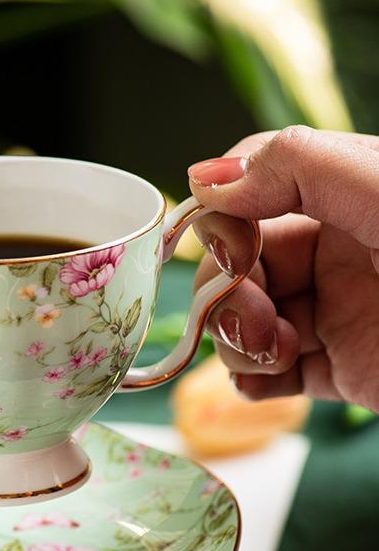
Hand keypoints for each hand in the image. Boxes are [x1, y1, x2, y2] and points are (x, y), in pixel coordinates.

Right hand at [189, 126, 378, 409]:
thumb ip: (299, 168)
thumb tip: (201, 180)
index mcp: (350, 196)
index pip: (252, 191)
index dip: (221, 221)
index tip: (229, 253)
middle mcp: (337, 250)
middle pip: (238, 260)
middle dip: (228, 292)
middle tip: (258, 324)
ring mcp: (336, 312)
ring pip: (245, 316)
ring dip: (236, 338)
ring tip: (272, 355)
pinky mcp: (342, 369)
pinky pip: (269, 371)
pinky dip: (248, 378)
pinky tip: (261, 382)